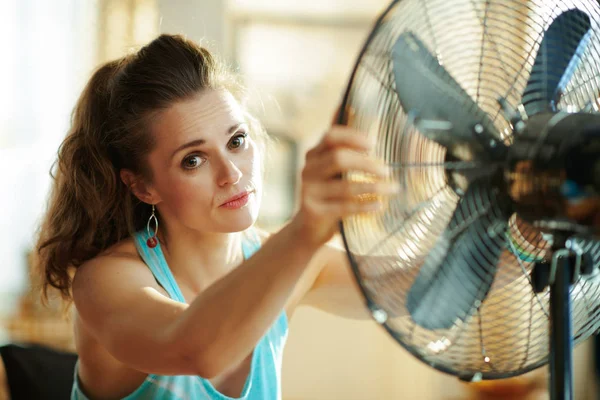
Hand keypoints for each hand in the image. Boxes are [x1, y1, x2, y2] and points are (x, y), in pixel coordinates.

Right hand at [290, 125, 396, 247]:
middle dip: (367, 164)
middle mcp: (308, 170)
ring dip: (374, 187)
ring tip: (393, 189)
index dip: (352, 137)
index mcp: (313, 156)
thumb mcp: (332, 174)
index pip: (330, 137)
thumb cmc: (329, 196)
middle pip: (338, 159)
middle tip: (387, 171)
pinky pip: (345, 207)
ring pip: (345, 186)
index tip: (373, 145)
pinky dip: (365, 206)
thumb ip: (346, 159)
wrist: (308, 229)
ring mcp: (309, 191)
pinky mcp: (314, 212)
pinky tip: (379, 205)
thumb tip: (379, 143)